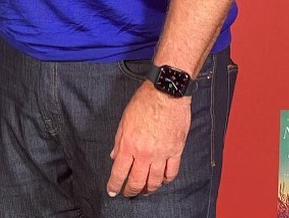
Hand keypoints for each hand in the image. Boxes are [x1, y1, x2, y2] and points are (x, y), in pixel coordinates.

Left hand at [107, 80, 191, 196]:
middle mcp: (145, 153)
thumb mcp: (124, 119)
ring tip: (145, 191)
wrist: (166, 93)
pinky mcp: (176, 151)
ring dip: (149, 189)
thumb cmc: (144, 102)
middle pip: (137, 181)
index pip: (119, 171)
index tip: (112, 190)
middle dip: (131, 191)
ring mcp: (162, 154)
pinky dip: (167, 180)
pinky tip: (163, 181)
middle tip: (128, 194)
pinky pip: (171, 173)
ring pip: (155, 181)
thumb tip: (114, 155)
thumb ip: (119, 140)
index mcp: (129, 144)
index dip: (114, 184)